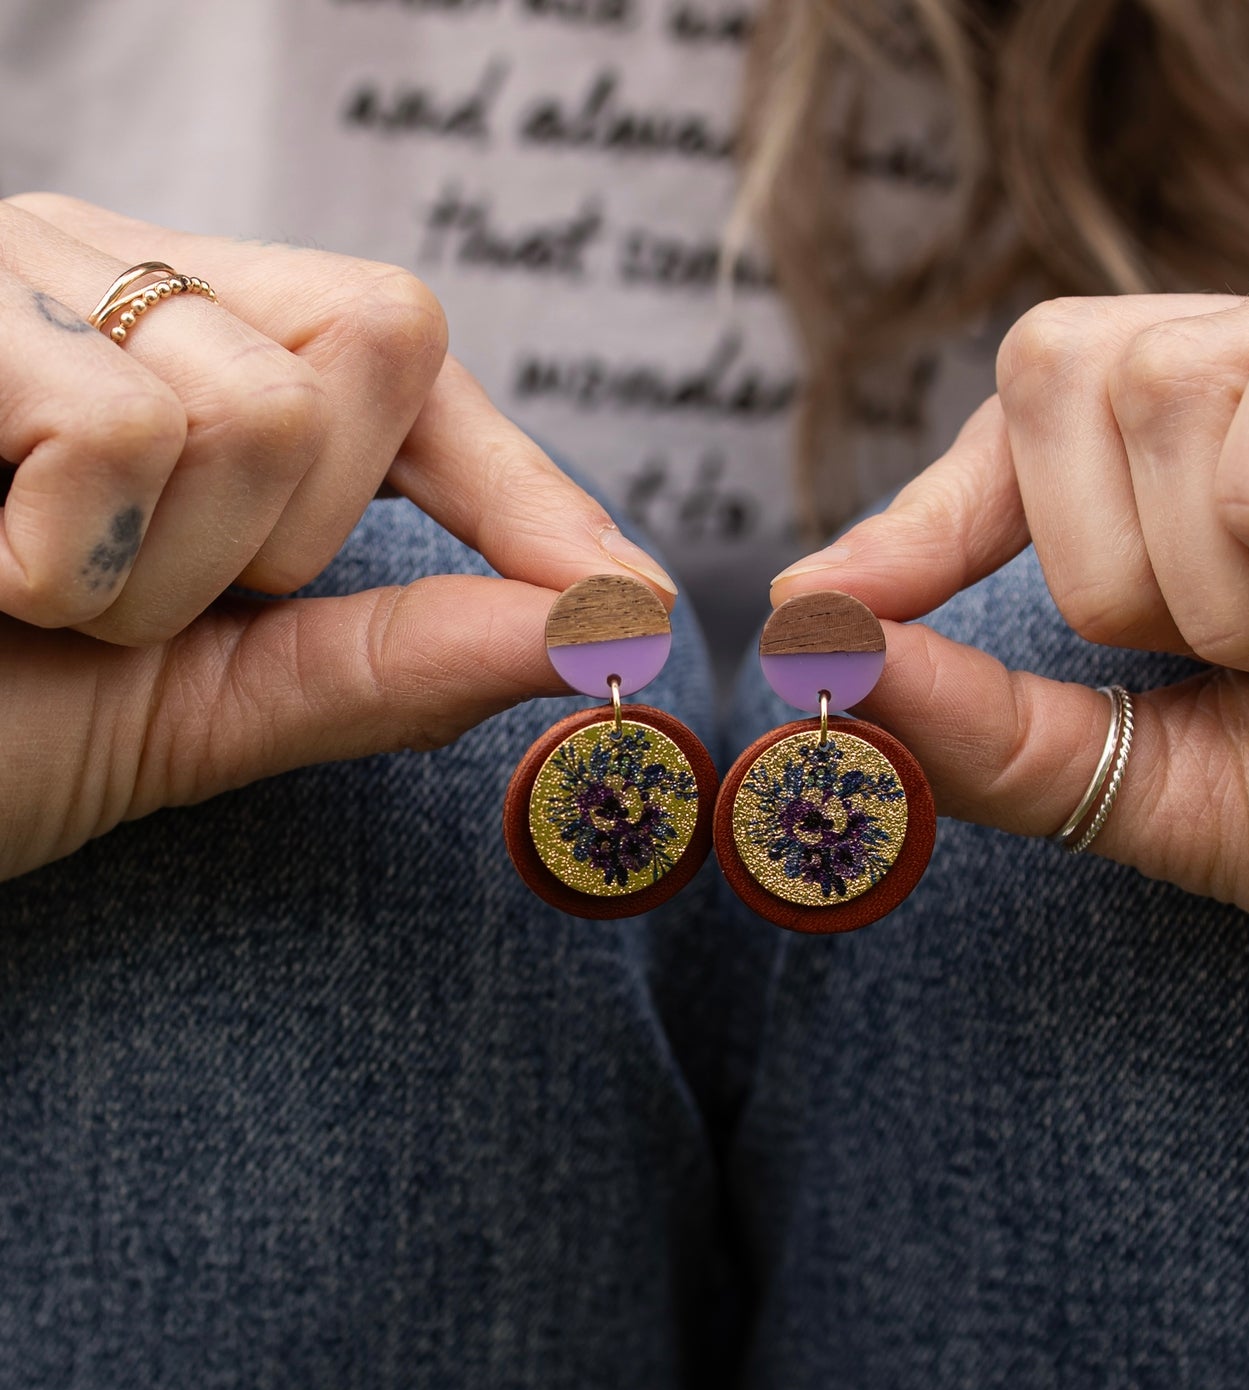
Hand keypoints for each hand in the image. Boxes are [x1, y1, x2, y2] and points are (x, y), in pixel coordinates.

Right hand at [0, 194, 675, 878]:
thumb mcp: (213, 705)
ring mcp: (15, 267)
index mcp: (187, 348)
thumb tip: (597, 631)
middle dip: (304, 529)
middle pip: (379, 338)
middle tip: (159, 601)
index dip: (526, 485)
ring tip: (44, 599)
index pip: (415, 364)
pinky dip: (71, 557)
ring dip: (172, 574)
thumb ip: (396, 662)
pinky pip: (122, 425)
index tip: (628, 598)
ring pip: (258, 399)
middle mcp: (113, 272)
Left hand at [772, 264, 1248, 1000]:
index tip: (824, 606)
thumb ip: (1002, 742)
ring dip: (1222, 574)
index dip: (920, 511)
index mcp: (1210, 500)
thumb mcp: (1183, 797)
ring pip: (1157, 374)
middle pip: (1060, 371)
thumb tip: (814, 654)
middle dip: (1108, 565)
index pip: (1026, 428)